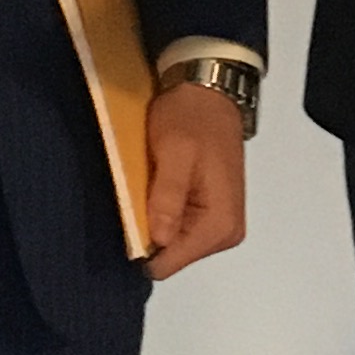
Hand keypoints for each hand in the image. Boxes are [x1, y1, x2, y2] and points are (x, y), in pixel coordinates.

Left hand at [144, 80, 246, 280]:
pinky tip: (158, 187)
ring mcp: (218, 224)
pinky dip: (161, 210)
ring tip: (150, 185)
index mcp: (220, 225)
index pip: (170, 263)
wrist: (209, 92)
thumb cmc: (191, 118)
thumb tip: (159, 241)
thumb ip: (168, 197)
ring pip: (171, 242)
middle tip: (141, 192)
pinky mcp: (209, 214)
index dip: (143, 243)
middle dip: (149, 229)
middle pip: (170, 255)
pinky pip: (176, 227)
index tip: (130, 215)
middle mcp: (225, 234)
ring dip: (154, 218)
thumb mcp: (174, 152)